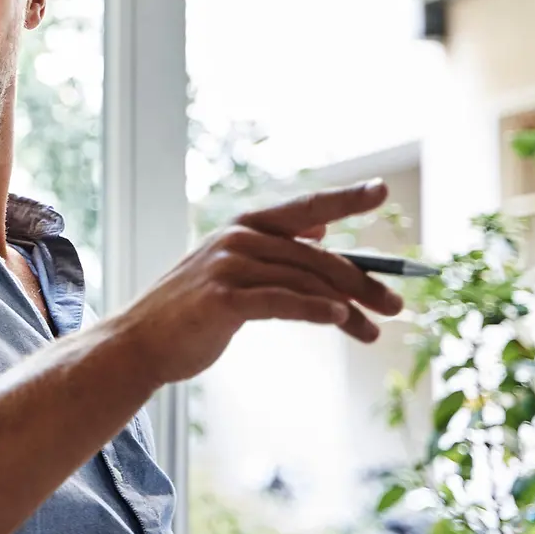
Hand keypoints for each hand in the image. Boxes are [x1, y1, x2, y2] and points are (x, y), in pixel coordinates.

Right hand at [120, 180, 404, 389]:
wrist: (139, 343)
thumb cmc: (191, 311)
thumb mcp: (232, 269)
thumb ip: (274, 250)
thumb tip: (321, 230)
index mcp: (243, 228)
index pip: (304, 208)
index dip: (345, 198)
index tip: (381, 190)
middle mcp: (237, 239)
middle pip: (316, 256)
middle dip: (361, 281)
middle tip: (395, 306)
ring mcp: (228, 267)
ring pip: (305, 282)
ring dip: (347, 308)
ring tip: (374, 332)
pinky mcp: (224, 299)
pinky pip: (283, 302)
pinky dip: (316, 310)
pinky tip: (340, 320)